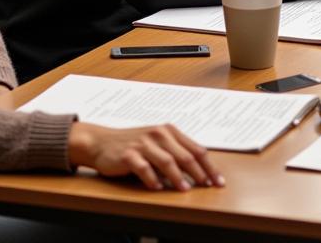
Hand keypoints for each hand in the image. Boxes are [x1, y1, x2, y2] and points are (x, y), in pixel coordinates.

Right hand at [67, 122, 223, 191]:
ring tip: (185, 190)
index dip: (210, 166)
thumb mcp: (157, 143)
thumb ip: (176, 153)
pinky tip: (157, 188)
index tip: (218, 181)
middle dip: (199, 173)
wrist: (102, 141)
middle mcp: (158, 134)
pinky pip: (143, 168)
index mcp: (169, 131)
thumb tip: (200, 172)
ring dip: (178, 177)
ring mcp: (143, 144)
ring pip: (167, 161)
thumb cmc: (134, 144)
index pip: (196, 149)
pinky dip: (152, 179)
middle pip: (185, 155)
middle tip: (207, 187)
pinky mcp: (128, 154)